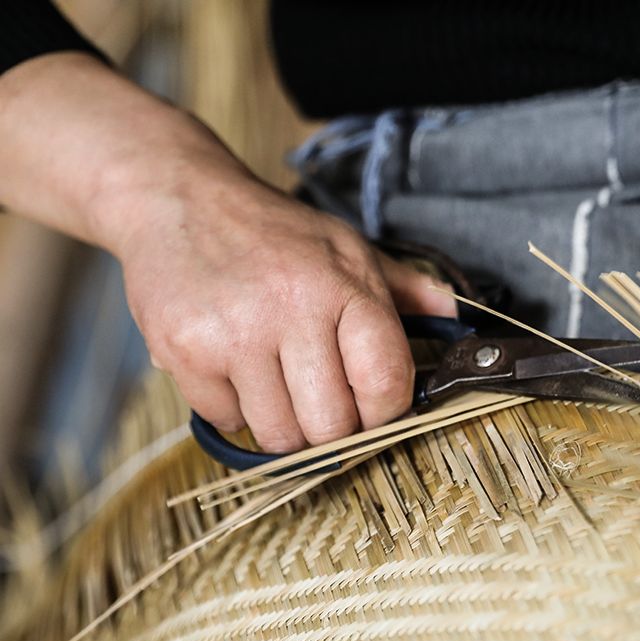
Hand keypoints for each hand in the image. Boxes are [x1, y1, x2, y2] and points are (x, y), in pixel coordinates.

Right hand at [117, 176, 454, 452]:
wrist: (177, 197)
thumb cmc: (272, 231)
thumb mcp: (345, 247)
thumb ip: (404, 288)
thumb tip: (453, 314)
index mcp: (343, 287)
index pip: (386, 386)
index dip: (383, 413)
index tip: (370, 408)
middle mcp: (292, 310)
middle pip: (332, 427)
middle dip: (331, 428)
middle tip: (319, 402)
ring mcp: (235, 334)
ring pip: (278, 435)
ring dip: (281, 423)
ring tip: (275, 382)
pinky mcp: (184, 351)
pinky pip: (226, 420)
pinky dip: (232, 408)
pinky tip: (233, 368)